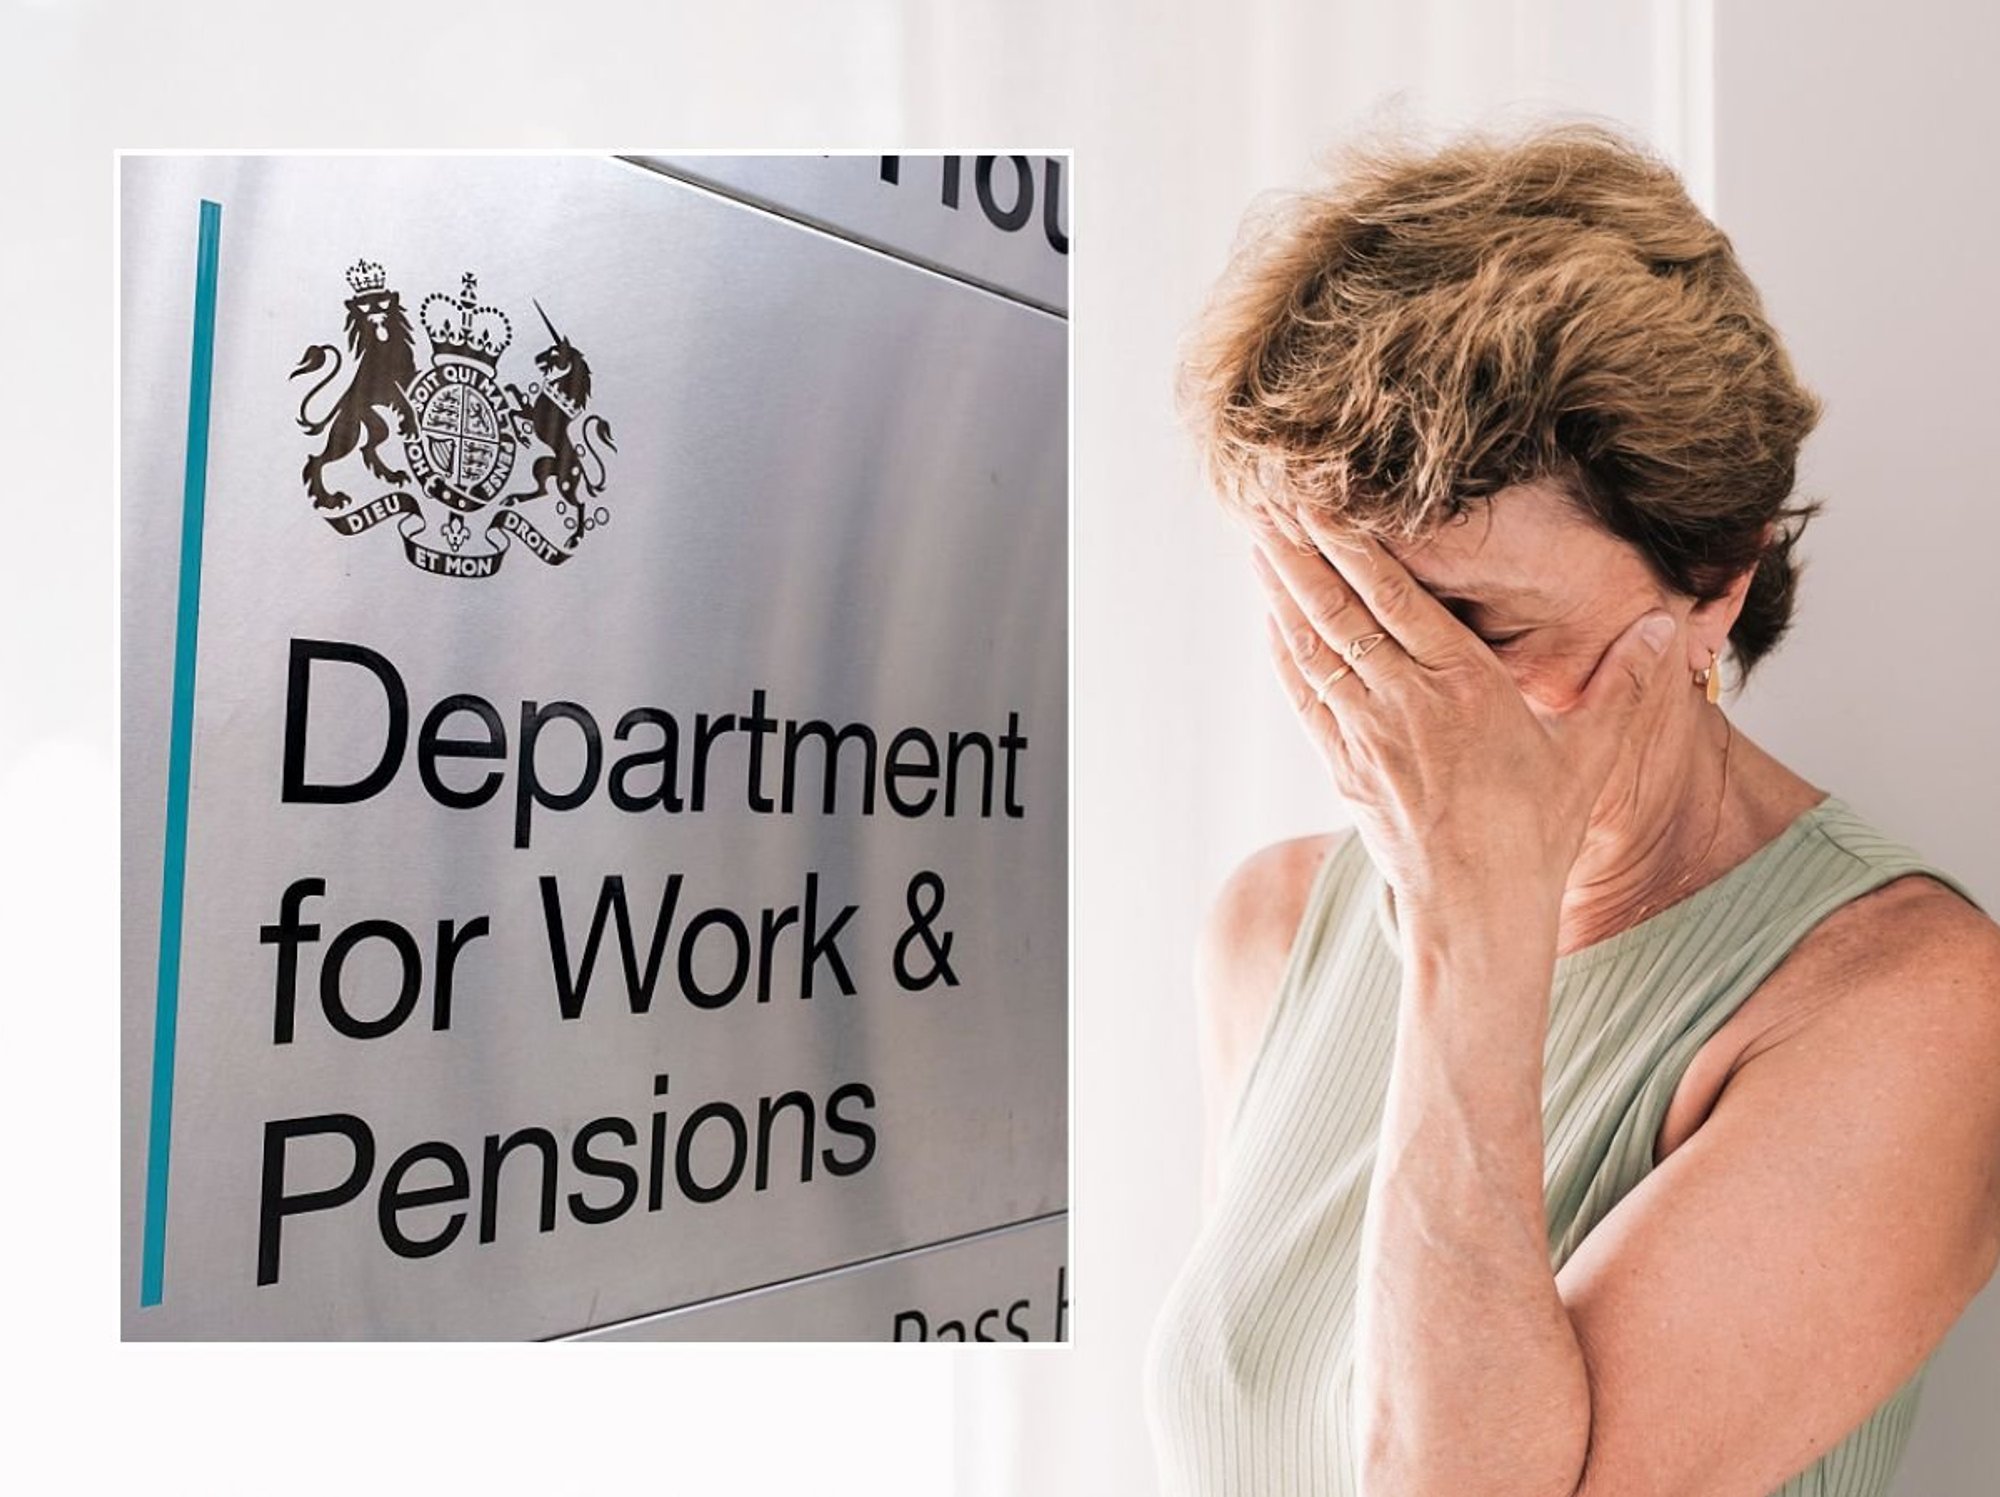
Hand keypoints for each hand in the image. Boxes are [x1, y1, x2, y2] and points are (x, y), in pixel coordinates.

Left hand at [1251, 519, 1679, 924]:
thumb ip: (1624, 684)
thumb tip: (1667, 627)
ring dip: (1283, 592)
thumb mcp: (1590, 755)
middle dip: (1302, 553)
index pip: (1397, 600)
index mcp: (1465, 687)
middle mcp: (1405, 704)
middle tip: (1269, 501)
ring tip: (1259, 542)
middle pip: (1341, 612)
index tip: (1324, 504)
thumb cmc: (1536, 833)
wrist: (1476, 910)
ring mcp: (1366, 735)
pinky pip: (1304, 695)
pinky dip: (1284, 652)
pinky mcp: (1343, 766)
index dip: (1355, 548)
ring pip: (1314, 648)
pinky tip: (1271, 618)